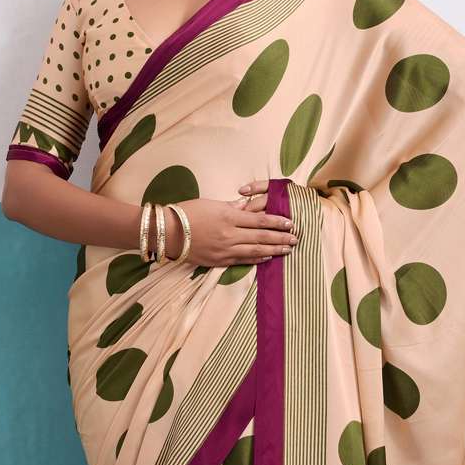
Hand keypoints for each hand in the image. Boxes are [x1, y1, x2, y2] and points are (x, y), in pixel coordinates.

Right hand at [168, 192, 296, 266]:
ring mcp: (225, 249)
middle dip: (281, 238)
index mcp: (228, 216)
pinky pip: (242, 260)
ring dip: (274, 250)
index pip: (260, 220)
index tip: (290, 223)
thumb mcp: (211, 203)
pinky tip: (268, 257)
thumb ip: (232, 206)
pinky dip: (257, 259)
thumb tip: (247, 205)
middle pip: (261, 237)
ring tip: (288, 249)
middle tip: (296, 238)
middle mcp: (230, 234)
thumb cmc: (187, 212)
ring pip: (255, 251)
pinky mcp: (219, 261)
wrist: (167, 233)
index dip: (277, 222)